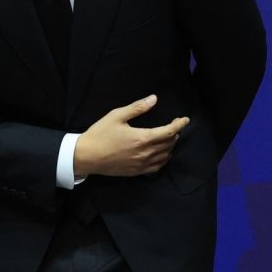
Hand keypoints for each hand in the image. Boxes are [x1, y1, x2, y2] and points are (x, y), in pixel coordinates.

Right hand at [74, 95, 189, 176]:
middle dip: (174, 133)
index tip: (185, 119)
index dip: (179, 124)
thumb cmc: (100, 134)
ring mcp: (141, 164)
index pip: (169, 131)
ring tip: (169, 139)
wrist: (86, 156)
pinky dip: (163, 159)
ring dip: (170, 146)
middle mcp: (145, 153)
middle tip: (173, 126)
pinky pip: (156, 167)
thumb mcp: (116, 116)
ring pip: (165, 156)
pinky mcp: (136, 172)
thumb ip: (137, 108)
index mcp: (142, 138)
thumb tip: (154, 99)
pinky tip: (162, 155)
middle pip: (169, 144)